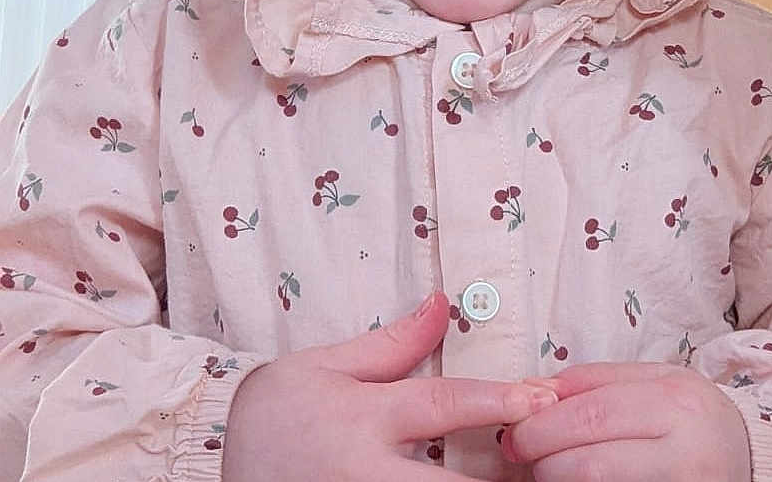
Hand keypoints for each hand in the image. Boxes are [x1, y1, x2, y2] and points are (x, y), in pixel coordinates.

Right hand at [222, 291, 558, 481]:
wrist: (225, 466)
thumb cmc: (276, 414)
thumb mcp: (328, 365)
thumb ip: (392, 342)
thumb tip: (441, 306)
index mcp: (364, 418)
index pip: (441, 405)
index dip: (495, 399)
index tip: (538, 397)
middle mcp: (369, 474)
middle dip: (504, 472)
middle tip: (547, 454)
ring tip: (522, 473)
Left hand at [501, 362, 750, 481]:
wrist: (748, 456)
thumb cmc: (689, 415)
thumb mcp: (653, 381)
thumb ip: (595, 380)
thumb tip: (532, 389)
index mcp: (676, 402)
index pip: (592, 412)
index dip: (544, 422)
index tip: (515, 427)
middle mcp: (687, 450)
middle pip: (592, 458)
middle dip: (543, 455)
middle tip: (519, 452)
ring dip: (557, 480)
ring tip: (544, 469)